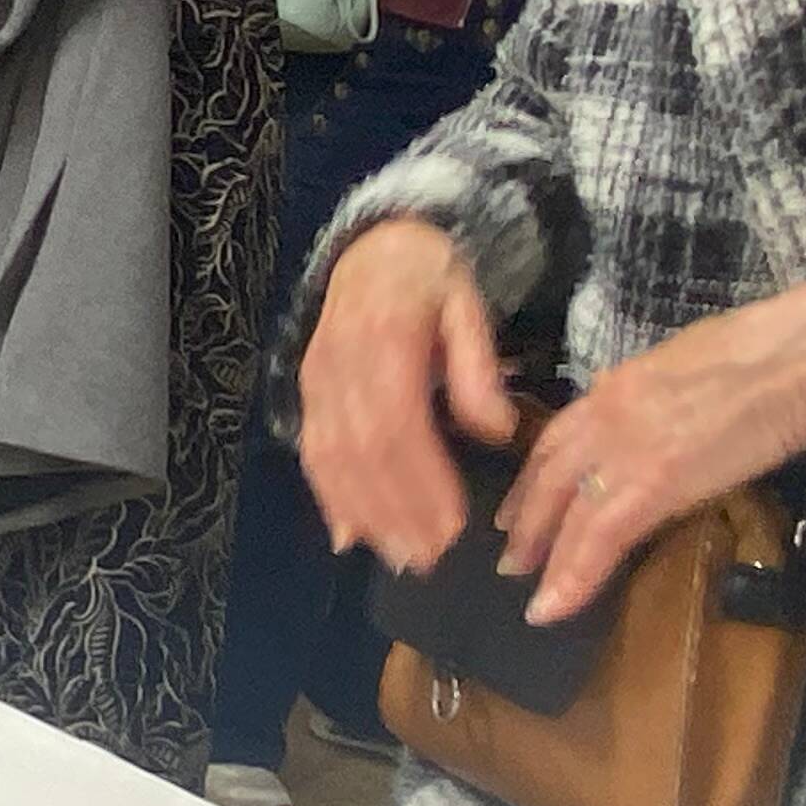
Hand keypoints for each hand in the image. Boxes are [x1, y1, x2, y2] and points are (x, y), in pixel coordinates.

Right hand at [294, 218, 515, 574]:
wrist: (375, 246)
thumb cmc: (431, 278)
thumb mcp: (468, 305)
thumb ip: (479, 367)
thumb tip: (498, 432)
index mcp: (384, 338)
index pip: (399, 423)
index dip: (421, 481)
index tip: (453, 525)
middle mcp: (340, 364)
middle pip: (362, 451)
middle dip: (395, 511)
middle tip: (430, 559)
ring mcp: (316, 380)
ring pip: (332, 458)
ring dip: (364, 515)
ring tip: (399, 558)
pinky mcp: (307, 392)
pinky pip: (313, 451)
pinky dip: (329, 497)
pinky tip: (350, 536)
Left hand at [490, 279, 805, 623]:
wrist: (804, 354)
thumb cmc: (773, 355)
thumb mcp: (692, 371)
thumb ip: (659, 403)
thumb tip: (659, 430)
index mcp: (620, 385)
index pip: (559, 437)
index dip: (536, 477)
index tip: (522, 508)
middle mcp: (608, 412)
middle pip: (549, 473)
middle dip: (526, 518)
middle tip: (513, 558)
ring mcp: (627, 445)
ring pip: (567, 510)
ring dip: (544, 554)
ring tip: (530, 591)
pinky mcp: (655, 479)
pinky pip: (600, 536)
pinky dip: (574, 576)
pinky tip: (554, 606)